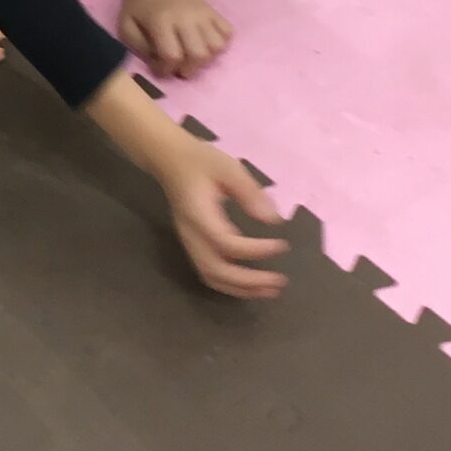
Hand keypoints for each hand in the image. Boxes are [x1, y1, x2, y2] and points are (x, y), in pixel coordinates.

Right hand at [86, 72, 288, 298]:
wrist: (169, 159)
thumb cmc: (200, 161)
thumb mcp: (227, 167)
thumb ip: (249, 192)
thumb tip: (272, 220)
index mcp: (198, 215)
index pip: (225, 243)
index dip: (254, 250)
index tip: (281, 245)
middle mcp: (191, 235)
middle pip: (215, 271)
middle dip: (248, 282)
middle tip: (279, 282)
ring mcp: (189, 242)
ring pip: (211, 277)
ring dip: (240, 288)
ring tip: (269, 290)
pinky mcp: (194, 244)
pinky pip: (210, 272)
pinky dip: (231, 283)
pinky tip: (252, 283)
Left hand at [119, 0, 232, 79]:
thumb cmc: (140, 3)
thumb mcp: (126, 24)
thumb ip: (139, 47)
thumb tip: (158, 63)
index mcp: (161, 21)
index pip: (172, 55)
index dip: (166, 69)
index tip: (159, 66)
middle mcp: (185, 18)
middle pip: (198, 54)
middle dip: (188, 68)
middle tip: (179, 65)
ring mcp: (203, 14)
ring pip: (216, 46)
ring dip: (205, 59)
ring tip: (192, 56)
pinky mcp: (214, 12)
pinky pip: (228, 33)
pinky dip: (220, 44)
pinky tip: (205, 44)